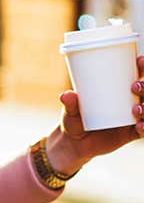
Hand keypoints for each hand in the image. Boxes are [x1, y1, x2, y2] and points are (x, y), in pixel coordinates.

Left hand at [47, 56, 143, 174]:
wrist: (74, 142)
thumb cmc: (74, 118)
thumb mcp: (70, 110)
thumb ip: (69, 103)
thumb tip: (65, 95)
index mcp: (120, 89)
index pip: (137, 74)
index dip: (143, 66)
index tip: (140, 60)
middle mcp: (131, 101)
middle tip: (134, 87)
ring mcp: (133, 118)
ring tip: (136, 109)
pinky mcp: (131, 133)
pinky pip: (143, 130)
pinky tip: (140, 126)